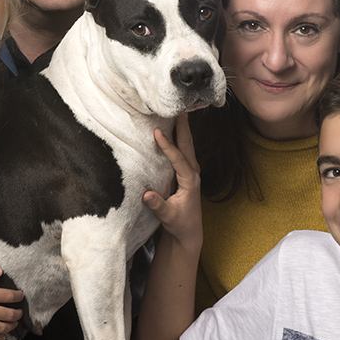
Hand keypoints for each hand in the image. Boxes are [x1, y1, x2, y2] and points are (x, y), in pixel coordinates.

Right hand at [142, 113, 202, 253]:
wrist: (189, 231)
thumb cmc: (179, 224)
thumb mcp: (168, 217)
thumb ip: (158, 205)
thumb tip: (146, 195)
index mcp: (190, 181)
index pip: (178, 159)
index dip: (168, 145)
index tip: (157, 132)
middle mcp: (193, 173)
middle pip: (188, 145)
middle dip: (182, 127)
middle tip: (176, 108)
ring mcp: (191, 171)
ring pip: (187, 145)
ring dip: (182, 128)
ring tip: (176, 112)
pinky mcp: (186, 171)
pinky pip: (183, 149)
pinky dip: (179, 137)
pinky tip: (173, 128)